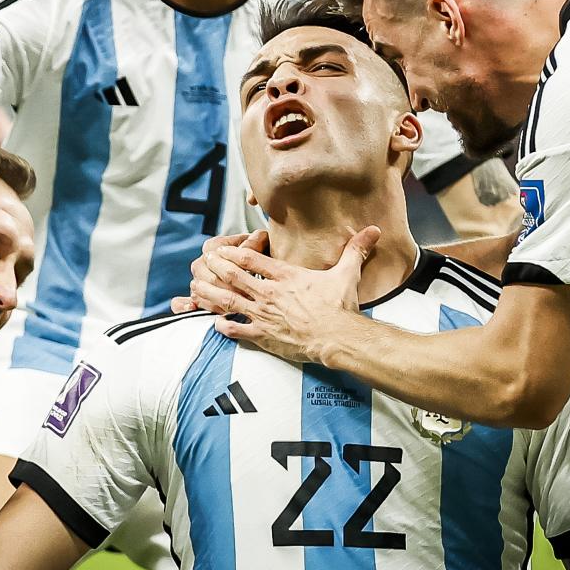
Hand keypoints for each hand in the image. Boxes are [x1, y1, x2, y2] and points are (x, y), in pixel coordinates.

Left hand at [189, 226, 379, 363]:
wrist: (338, 339)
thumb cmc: (340, 308)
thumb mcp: (347, 274)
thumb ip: (355, 250)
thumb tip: (374, 230)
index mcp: (285, 276)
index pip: (250, 259)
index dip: (231, 252)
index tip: (219, 249)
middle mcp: (269, 294)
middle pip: (232, 277)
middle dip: (214, 269)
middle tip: (201, 264)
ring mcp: (264, 316)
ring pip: (227, 302)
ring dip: (209, 294)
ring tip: (196, 289)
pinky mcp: (264, 336)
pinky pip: (237, 330)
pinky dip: (224, 326)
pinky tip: (215, 323)